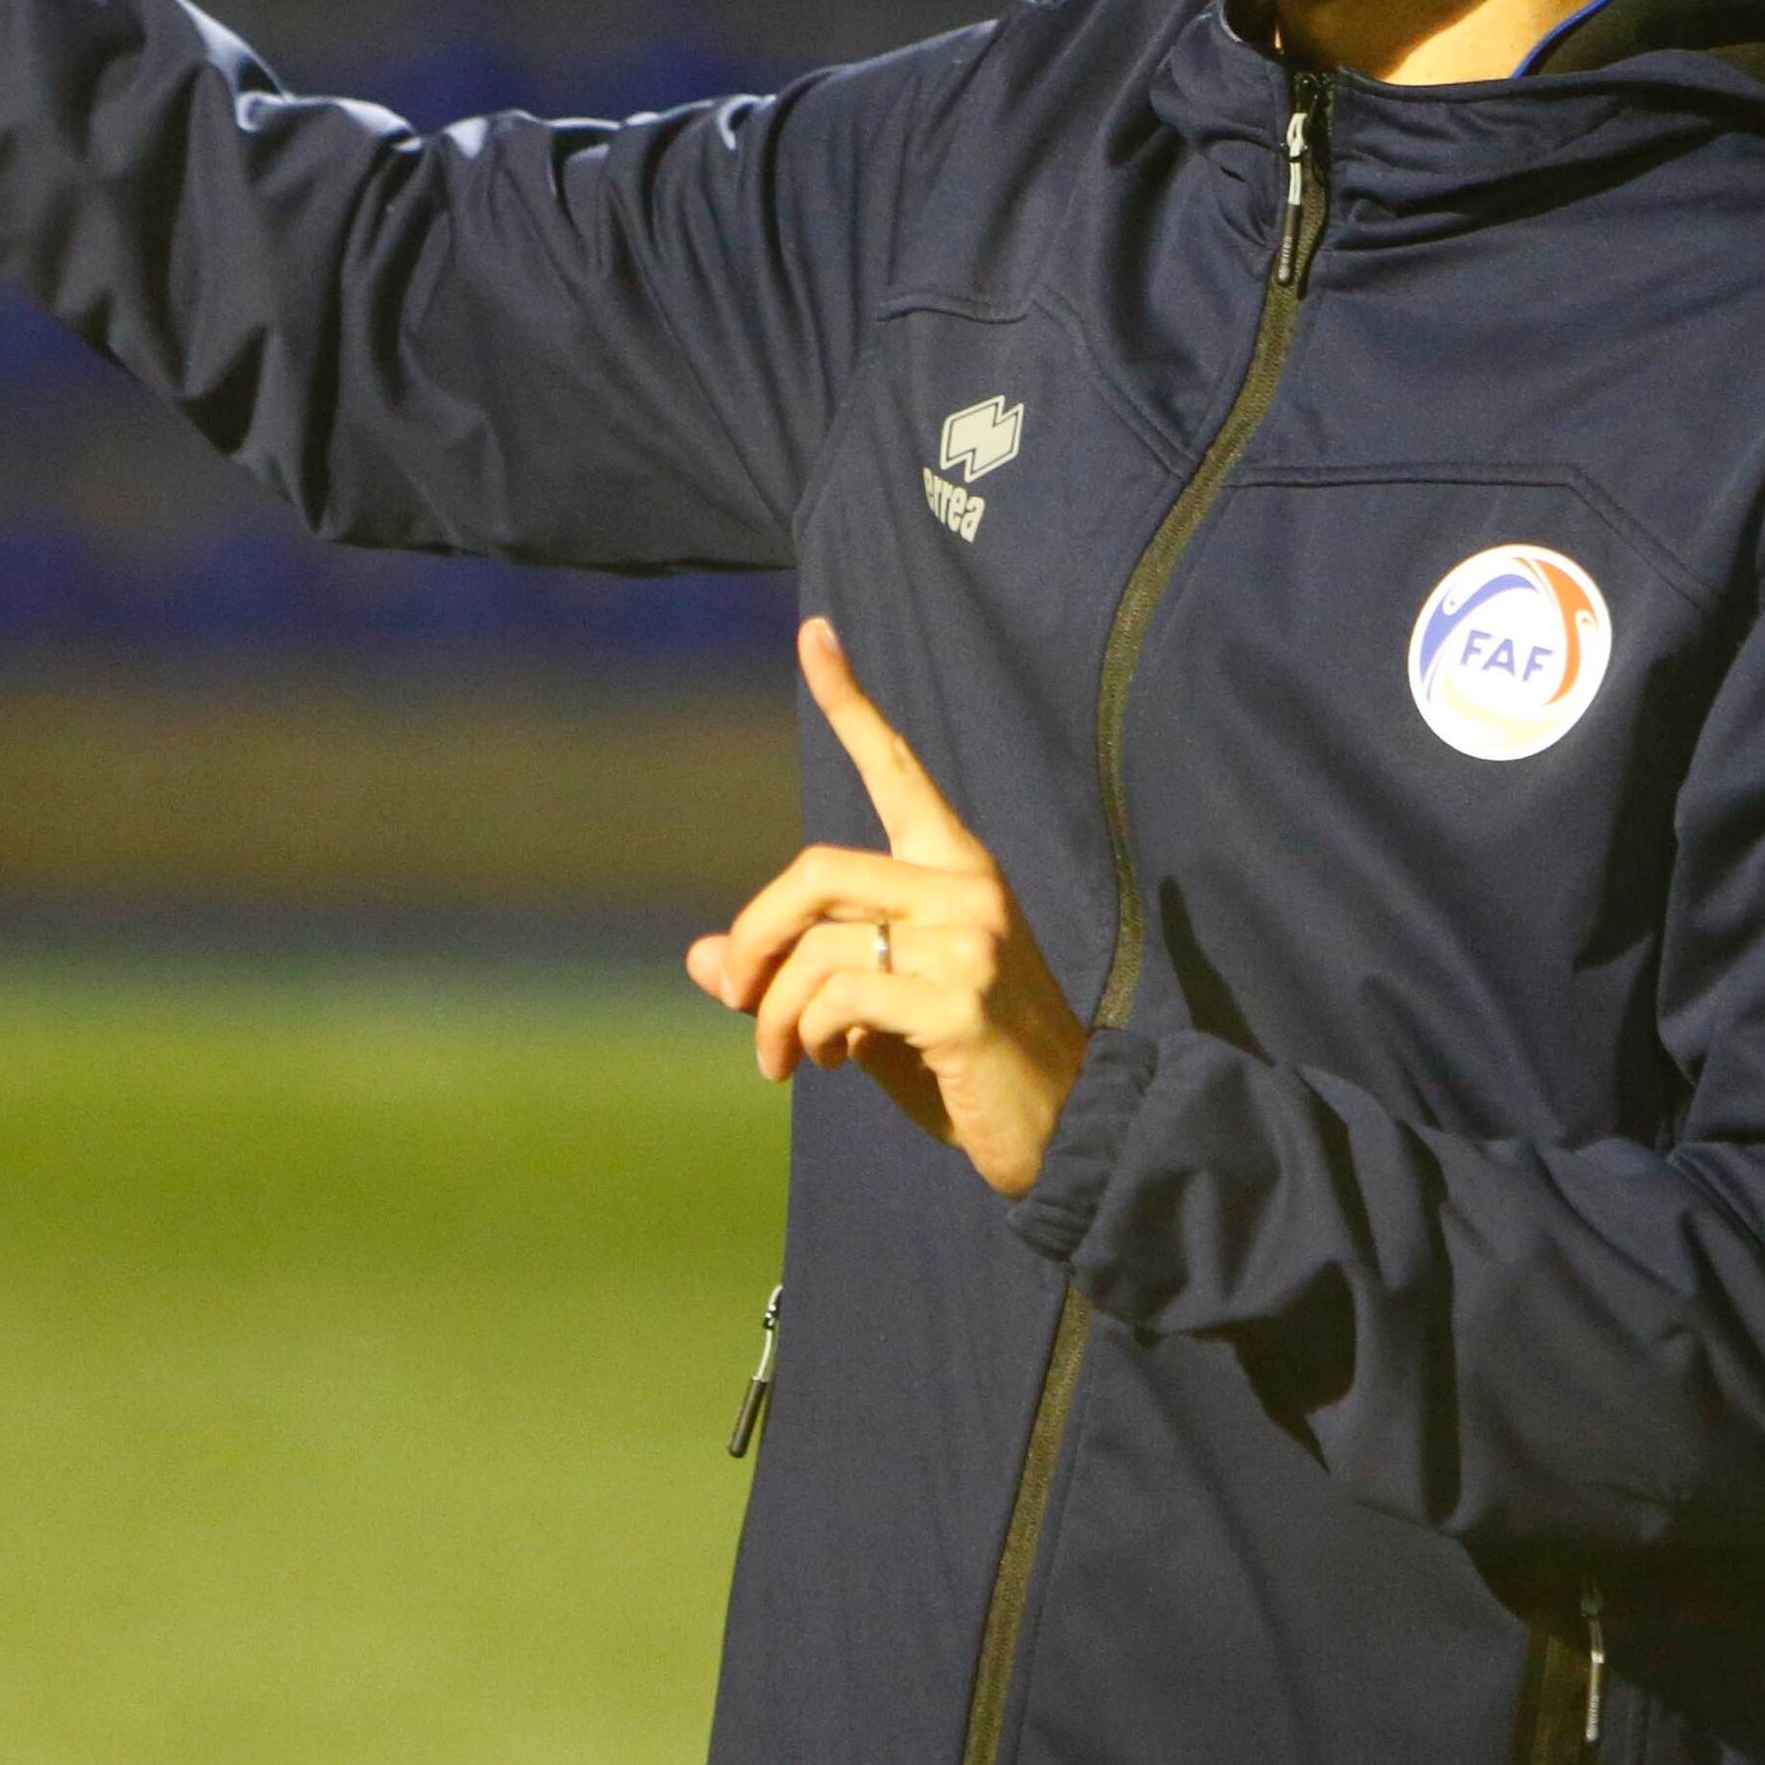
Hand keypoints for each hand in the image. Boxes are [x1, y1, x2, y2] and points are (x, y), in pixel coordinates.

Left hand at [689, 619, 1089, 1197]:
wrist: (1065, 1132)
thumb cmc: (966, 1063)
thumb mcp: (874, 1007)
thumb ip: (800, 973)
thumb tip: (699, 959)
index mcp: (957, 868)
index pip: (897, 767)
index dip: (851, 700)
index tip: (814, 632)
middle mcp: (967, 887)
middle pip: (814, 870)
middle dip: (753, 937)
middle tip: (733, 997)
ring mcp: (969, 940)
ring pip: (818, 947)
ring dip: (774, 1015)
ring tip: (781, 1060)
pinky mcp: (960, 1000)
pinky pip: (840, 996)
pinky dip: (811, 1034)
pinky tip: (832, 1064)